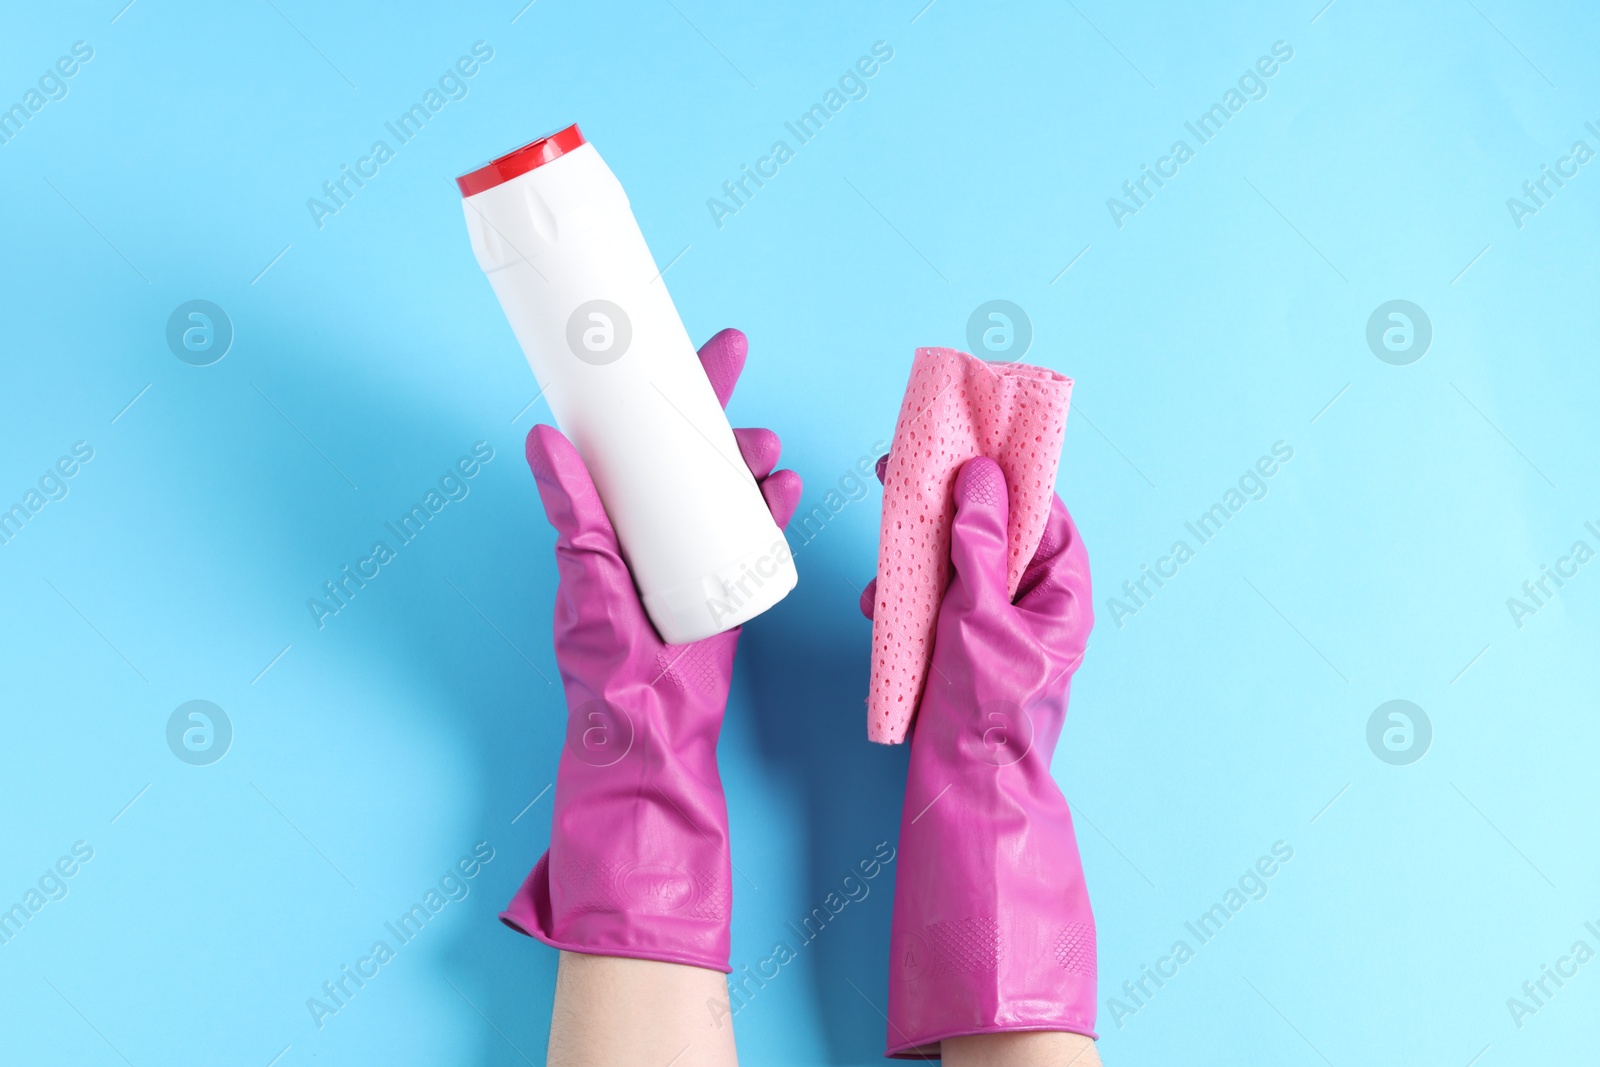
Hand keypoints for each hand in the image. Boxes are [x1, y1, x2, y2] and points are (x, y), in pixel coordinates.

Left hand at [500, 328, 800, 971]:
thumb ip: (574, 519)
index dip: (663, 389)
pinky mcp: (725, 579)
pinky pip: (752, 530)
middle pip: (686, 454)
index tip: (697, 349)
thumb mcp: (588, 586)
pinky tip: (783, 491)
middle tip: (742, 410)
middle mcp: (650, 529)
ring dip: (748, 461)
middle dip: (718, 422)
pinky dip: (770, 506)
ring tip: (765, 456)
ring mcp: (690, 553)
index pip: (635, 439)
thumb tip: (542, 440)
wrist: (656, 742)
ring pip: (724, 486)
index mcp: (609, 523)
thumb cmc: (608, 674)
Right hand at [862, 456, 1098, 1053]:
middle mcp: (1037, 604)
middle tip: (903, 474)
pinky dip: (909, 599)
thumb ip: (980, 543)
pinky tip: (879, 607)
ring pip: (959, 566)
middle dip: (946, 509)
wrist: (968, 791)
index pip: (1041, 509)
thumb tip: (981, 476)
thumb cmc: (987, 707)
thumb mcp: (981, 614)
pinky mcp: (965, 649)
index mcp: (1062, 590)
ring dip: (919, 558)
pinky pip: (937, 605)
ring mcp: (1000, 627)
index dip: (1002, 473)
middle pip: (994, 531)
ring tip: (885, 559)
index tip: (964, 441)